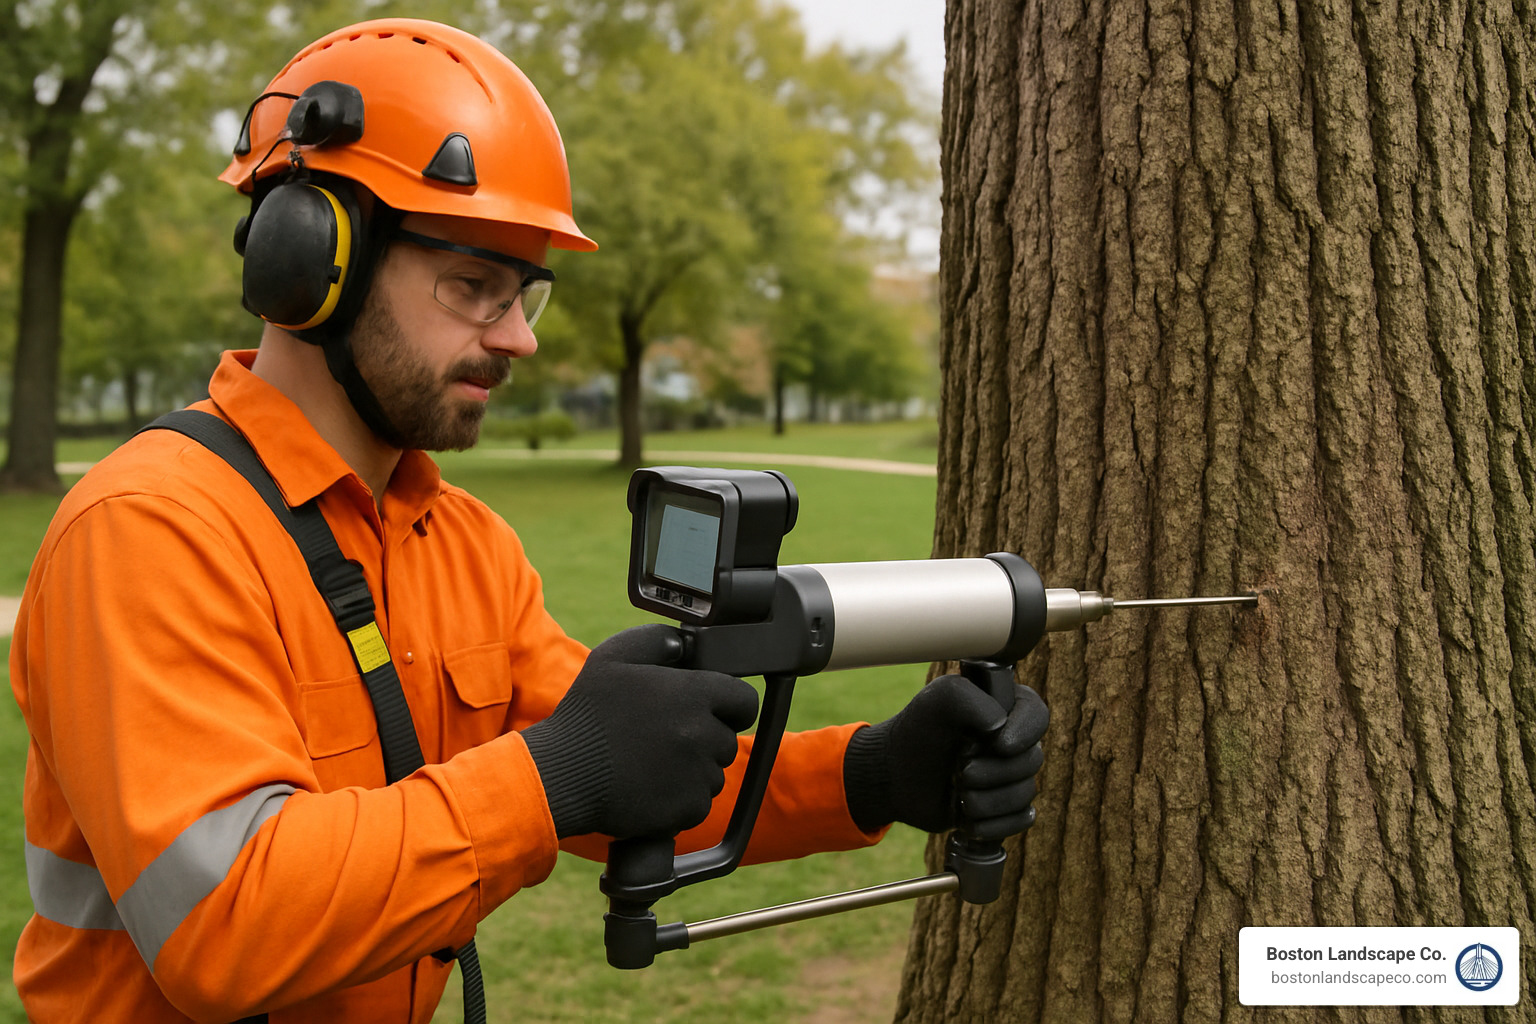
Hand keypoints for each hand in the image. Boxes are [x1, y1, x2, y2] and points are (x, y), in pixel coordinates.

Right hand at [522, 624, 759, 838]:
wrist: (562, 775)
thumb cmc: (587, 715)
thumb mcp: (612, 656)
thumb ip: (656, 639)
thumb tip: (683, 646)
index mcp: (694, 694)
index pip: (744, 701)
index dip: (730, 706)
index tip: (711, 711)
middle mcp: (703, 734)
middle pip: (727, 739)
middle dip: (704, 738)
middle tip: (665, 738)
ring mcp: (698, 775)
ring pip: (714, 773)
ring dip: (693, 770)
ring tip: (651, 763)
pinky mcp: (687, 809)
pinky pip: (698, 803)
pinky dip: (680, 800)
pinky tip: (650, 786)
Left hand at [842, 675, 1048, 836]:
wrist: (894, 774)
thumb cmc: (917, 730)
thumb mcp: (940, 699)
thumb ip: (972, 701)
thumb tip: (1000, 730)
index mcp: (1006, 707)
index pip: (1038, 716)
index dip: (1023, 734)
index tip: (995, 743)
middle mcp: (1013, 740)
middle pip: (1032, 761)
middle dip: (992, 772)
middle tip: (958, 770)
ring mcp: (1009, 774)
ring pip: (1026, 794)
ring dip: (987, 800)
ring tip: (957, 794)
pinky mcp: (1004, 806)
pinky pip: (1021, 820)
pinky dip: (993, 824)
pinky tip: (968, 819)